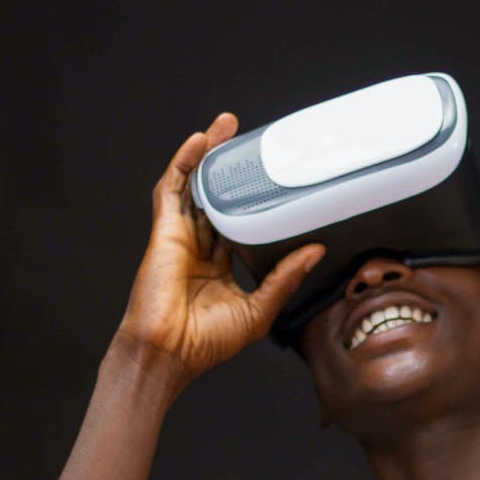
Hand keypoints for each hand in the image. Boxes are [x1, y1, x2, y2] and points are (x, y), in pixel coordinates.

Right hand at [117, 112, 324, 381]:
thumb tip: (316, 251)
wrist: (168, 353)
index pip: (238, 223)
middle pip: (216, 197)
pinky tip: (199, 142)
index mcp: (219, 267)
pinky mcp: (164, 231)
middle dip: (229, 167)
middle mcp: (199, 247)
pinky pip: (172, 189)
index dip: (251, 200)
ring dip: (208, 154)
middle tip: (251, 140)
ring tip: (226, 126)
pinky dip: (183, 163)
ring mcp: (180, 236)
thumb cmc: (204, 343)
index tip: (273, 181)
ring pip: (194, 185)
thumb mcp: (259, 310)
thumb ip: (285, 278)